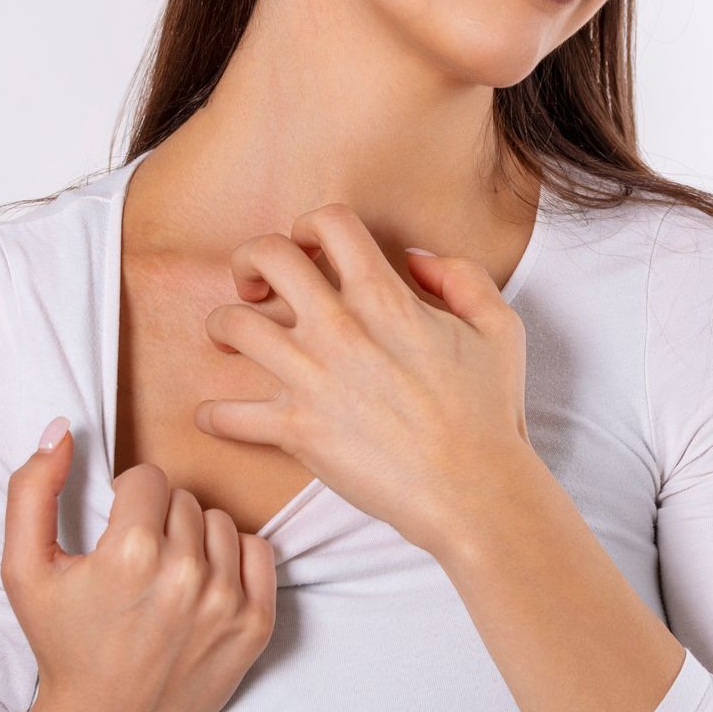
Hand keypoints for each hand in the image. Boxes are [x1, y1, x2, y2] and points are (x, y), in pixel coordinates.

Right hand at [0, 419, 278, 711]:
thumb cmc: (64, 646)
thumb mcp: (25, 570)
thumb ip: (31, 491)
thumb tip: (61, 430)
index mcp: (129, 554)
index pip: (147, 478)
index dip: (126, 501)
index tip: (116, 532)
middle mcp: (184, 575)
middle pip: (183, 498)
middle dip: (159, 520)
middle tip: (138, 562)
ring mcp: (225, 602)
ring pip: (220, 521)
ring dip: (195, 538)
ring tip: (167, 576)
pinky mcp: (255, 625)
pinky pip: (259, 550)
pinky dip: (233, 561)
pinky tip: (202, 585)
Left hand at [192, 203, 534, 555]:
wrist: (472, 489)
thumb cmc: (488, 411)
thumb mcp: (497, 326)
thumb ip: (460, 277)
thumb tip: (414, 259)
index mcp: (384, 297)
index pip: (328, 222)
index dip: (311, 225)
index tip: (311, 249)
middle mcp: (338, 328)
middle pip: (266, 256)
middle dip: (250, 260)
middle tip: (256, 284)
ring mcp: (311, 378)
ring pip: (231, 324)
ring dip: (224, 325)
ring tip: (232, 338)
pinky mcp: (295, 430)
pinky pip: (227, 415)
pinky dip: (215, 415)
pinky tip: (218, 414)